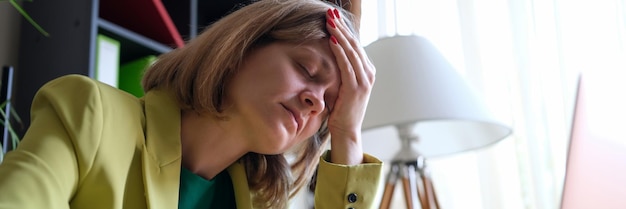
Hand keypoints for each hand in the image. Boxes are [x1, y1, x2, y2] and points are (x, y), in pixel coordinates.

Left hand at [325, 8, 374, 164]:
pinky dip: (340, 52)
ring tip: (330, 22)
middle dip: (341, 27)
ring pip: (351, 51)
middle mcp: (368, 73)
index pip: (355, 44)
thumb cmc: (341, 109)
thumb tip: (330, 54)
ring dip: (340, 35)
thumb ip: (341, 70)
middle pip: (354, 44)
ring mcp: (364, 80)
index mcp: (366, 71)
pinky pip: (347, 65)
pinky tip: (332, 41)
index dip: (344, 29)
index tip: (333, 17)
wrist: (346, 131)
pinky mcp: (356, 88)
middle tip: (330, 14)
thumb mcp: (342, 85)